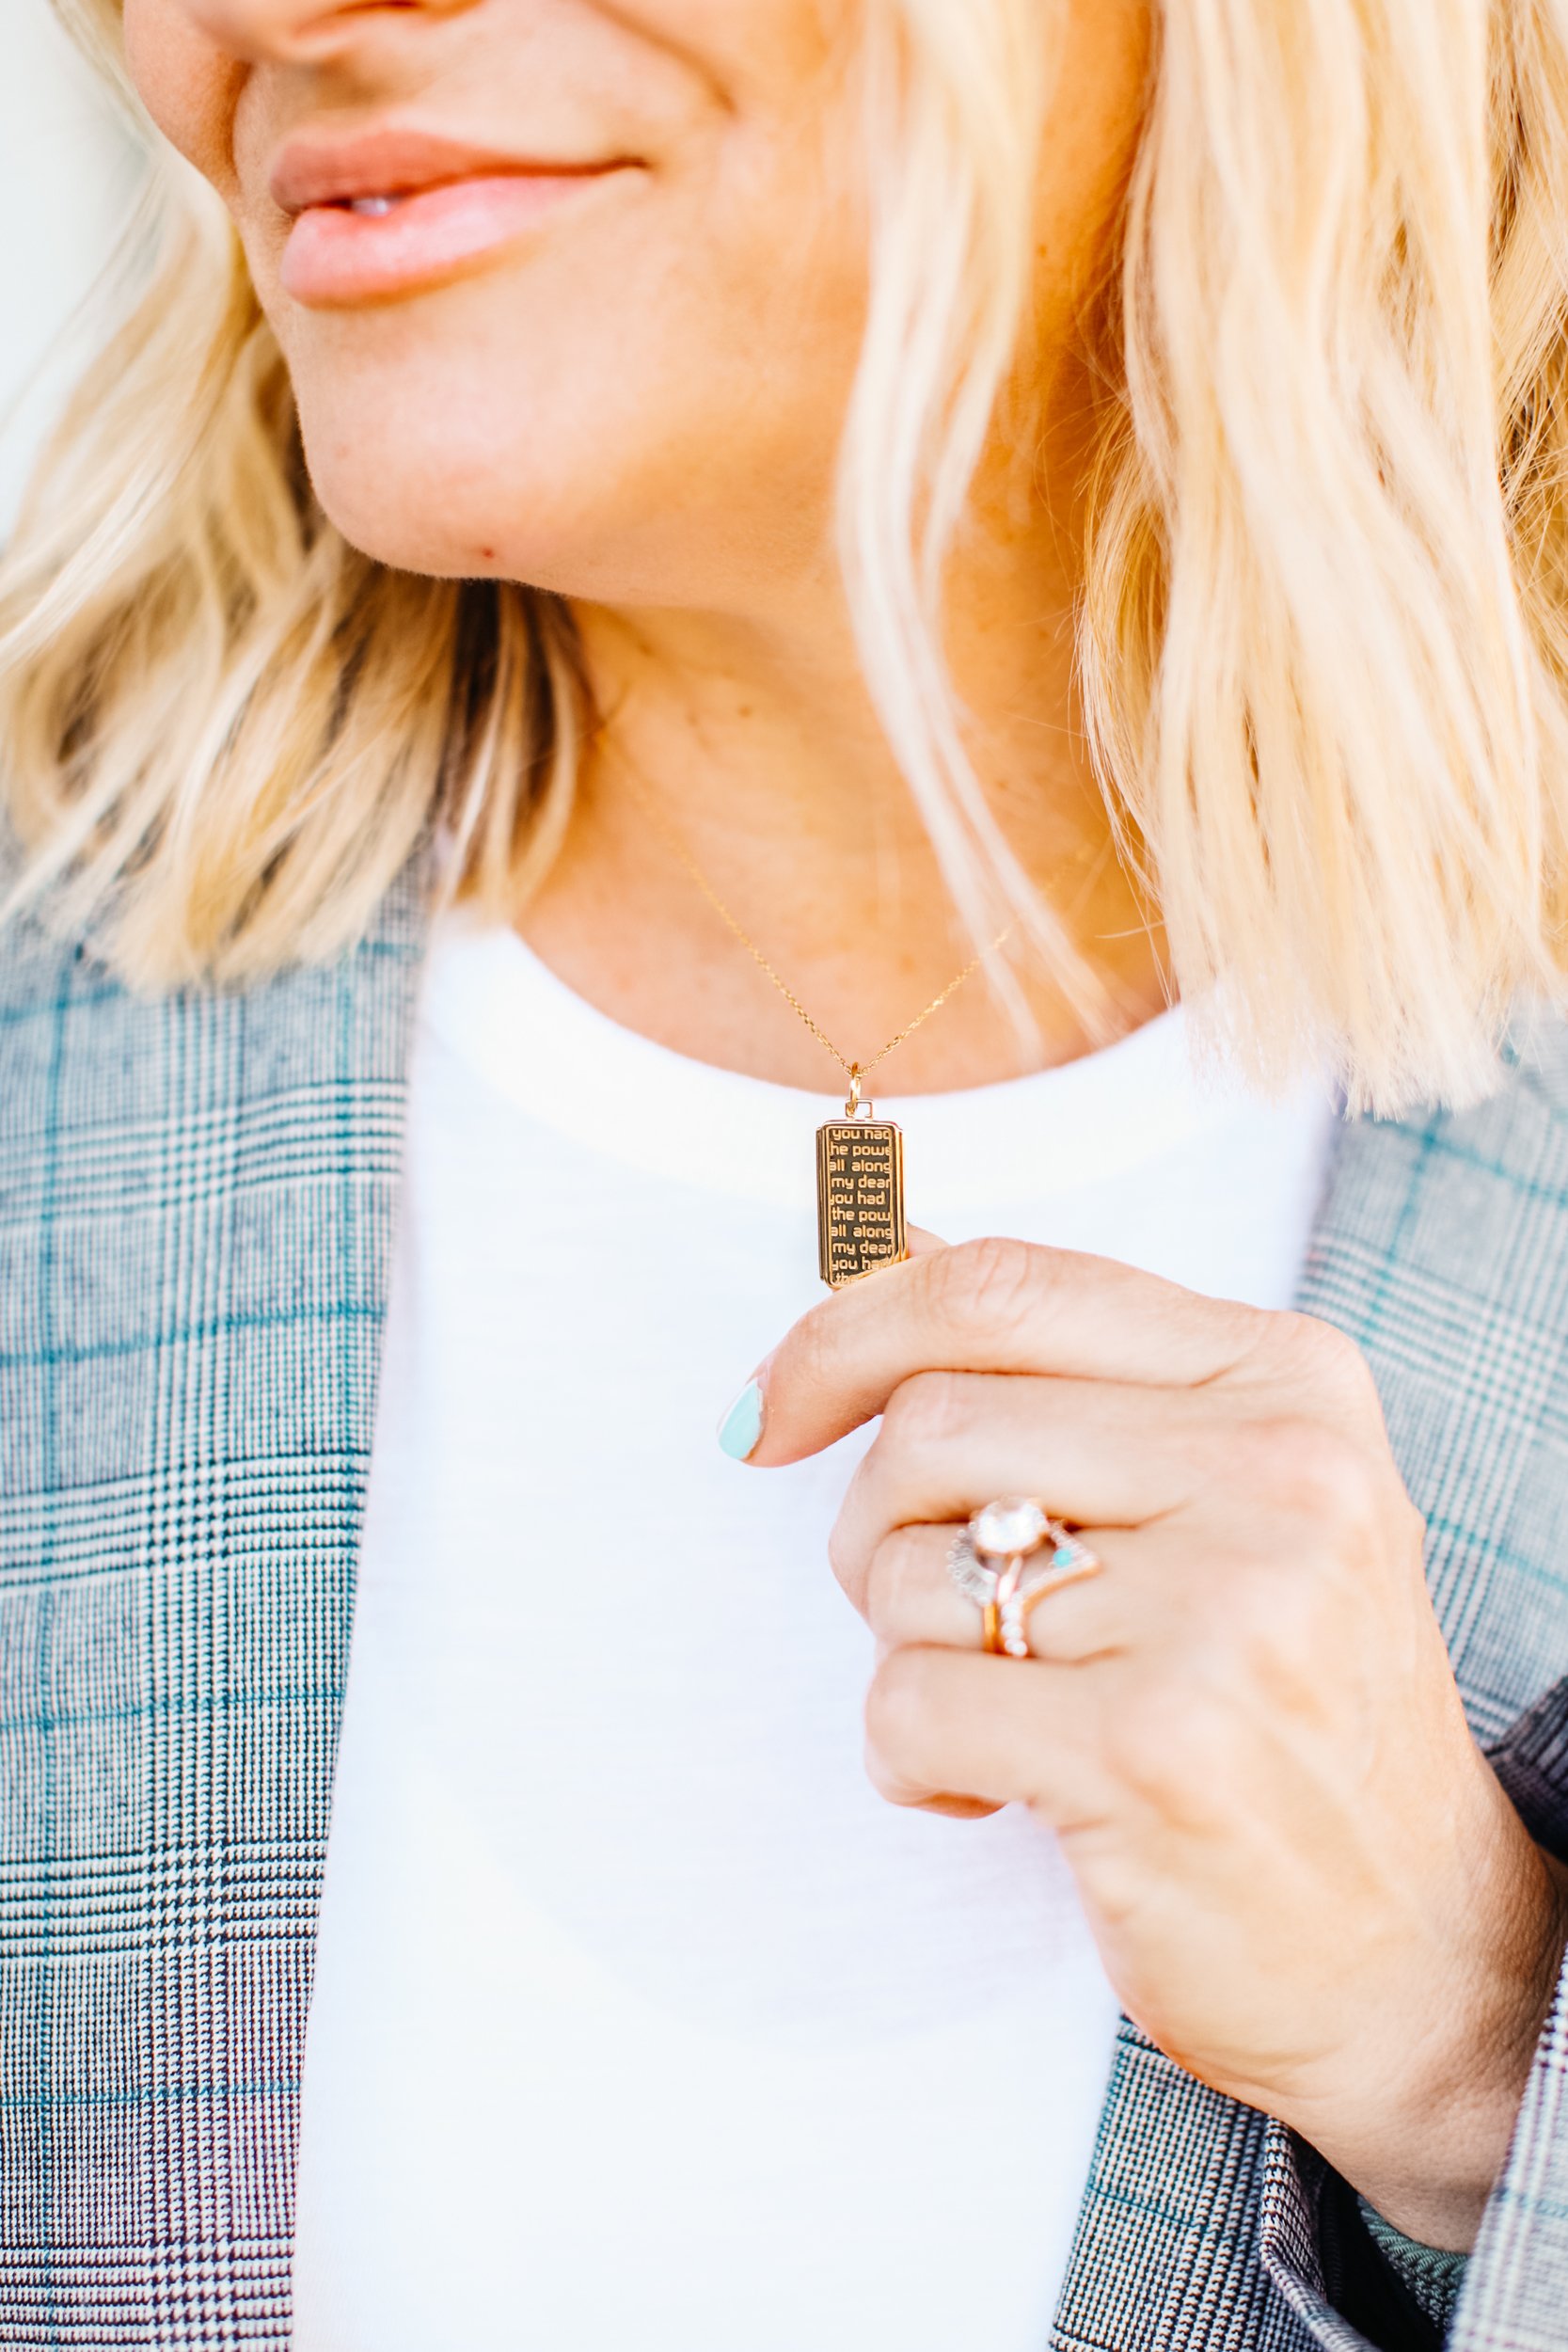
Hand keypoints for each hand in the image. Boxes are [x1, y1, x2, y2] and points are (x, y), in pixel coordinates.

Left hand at [734, 1238, 1567, 2249]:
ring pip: (903, 1566)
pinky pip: (908, 1702)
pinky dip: (908, 1757)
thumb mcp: (1225, 1491)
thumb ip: (1066, 1365)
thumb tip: (885, 1240)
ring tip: (1015, 1705)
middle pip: (928, 1426)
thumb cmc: (1283, 1700)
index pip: (1001, 1288)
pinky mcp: (1156, 1752)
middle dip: (877, 1528)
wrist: (1417, 1943)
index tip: (770, 1410)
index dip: (845, 1333)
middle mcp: (1277, 1472)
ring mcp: (1226, 1611)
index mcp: (1285, 1379)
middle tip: (942, 1611)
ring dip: (907, 1650)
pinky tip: (999, 1785)